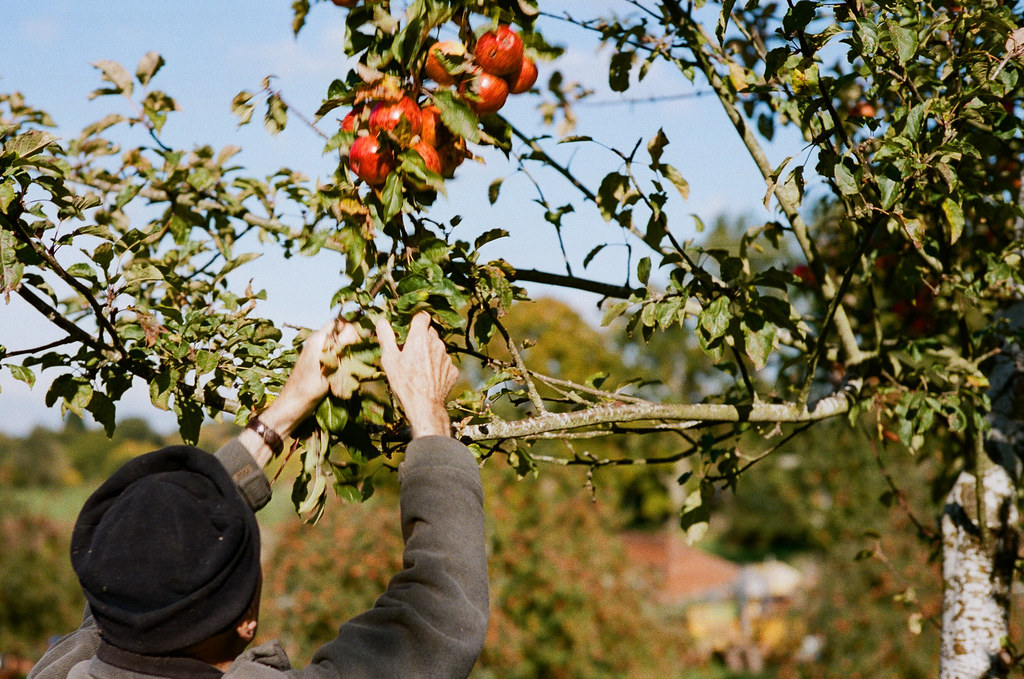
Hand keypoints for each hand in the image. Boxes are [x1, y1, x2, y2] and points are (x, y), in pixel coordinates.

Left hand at [242, 318, 359, 466]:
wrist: (291, 407)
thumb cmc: (306, 391)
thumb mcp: (326, 371)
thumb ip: (338, 352)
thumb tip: (352, 332)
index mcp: (317, 341)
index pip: (338, 322)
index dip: (351, 328)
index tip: (361, 340)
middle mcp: (316, 342)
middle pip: (339, 332)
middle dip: (352, 339)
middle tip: (362, 353)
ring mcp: (316, 352)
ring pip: (338, 343)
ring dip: (348, 350)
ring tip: (358, 361)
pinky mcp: (318, 361)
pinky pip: (334, 353)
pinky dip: (342, 358)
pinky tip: (349, 368)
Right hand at [376, 312, 457, 438]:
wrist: (425, 406)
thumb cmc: (404, 383)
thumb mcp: (389, 360)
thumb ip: (386, 338)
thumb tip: (382, 321)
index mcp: (420, 338)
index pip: (422, 316)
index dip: (415, 319)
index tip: (409, 327)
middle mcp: (436, 343)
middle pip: (430, 332)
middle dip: (421, 338)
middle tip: (410, 351)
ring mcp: (446, 357)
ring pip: (438, 347)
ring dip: (430, 352)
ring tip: (419, 368)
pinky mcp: (452, 369)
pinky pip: (444, 362)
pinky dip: (437, 366)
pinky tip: (429, 377)